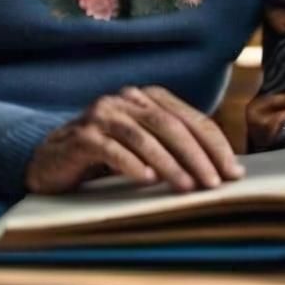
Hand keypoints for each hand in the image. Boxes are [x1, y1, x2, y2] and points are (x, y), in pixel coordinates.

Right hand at [26, 85, 244, 193]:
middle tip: (215, 183)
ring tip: (187, 187)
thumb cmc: (107, 154)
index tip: (234, 172)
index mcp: (150, 98)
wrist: (51, 158)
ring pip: (146, 138)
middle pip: (172, 126)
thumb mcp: (144, 145)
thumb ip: (174, 146)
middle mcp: (128, 99)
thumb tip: (220, 168)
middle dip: (198, 156)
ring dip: (170, 164)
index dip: (216, 145)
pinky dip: (132, 165)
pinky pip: (113, 150)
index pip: (192, 119)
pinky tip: (146, 181)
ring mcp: (104, 114)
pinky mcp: (83, 136)